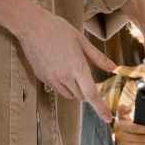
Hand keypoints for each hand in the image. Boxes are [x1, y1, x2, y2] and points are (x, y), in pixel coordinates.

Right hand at [0, 0, 115, 115]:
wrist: (31, 26)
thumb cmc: (57, 29)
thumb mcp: (81, 40)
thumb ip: (97, 57)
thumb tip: (112, 68)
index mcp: (77, 67)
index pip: (91, 94)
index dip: (100, 108)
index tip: (107, 118)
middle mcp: (64, 76)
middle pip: (80, 96)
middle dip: (87, 93)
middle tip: (89, 81)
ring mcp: (51, 78)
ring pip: (68, 94)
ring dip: (75, 90)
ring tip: (72, 72)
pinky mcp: (42, 77)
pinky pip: (56, 88)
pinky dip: (63, 85)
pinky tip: (61, 70)